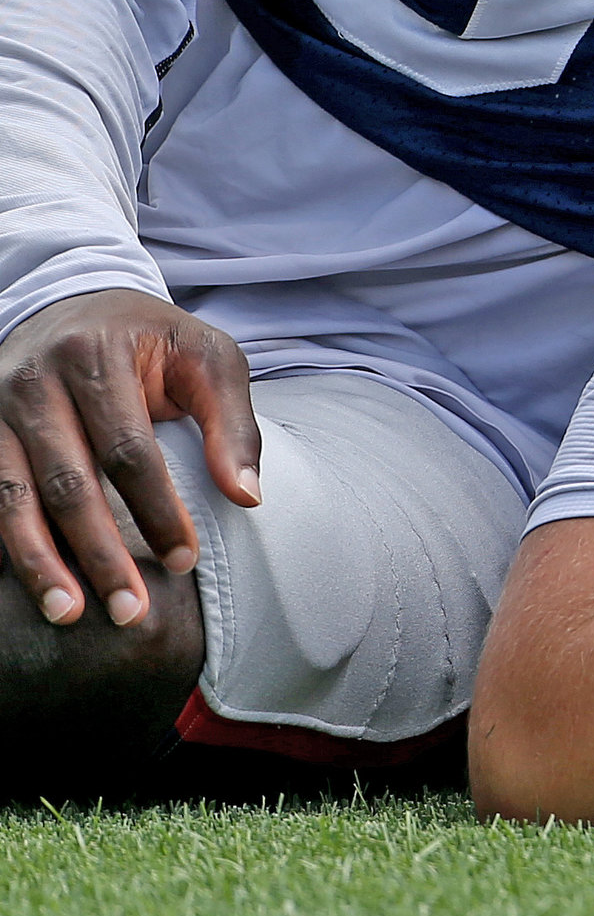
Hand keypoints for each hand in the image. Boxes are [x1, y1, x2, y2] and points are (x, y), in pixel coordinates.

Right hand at [0, 289, 255, 626]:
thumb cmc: (151, 338)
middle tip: (131, 609)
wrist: (71, 303)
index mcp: (95, 357)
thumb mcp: (208, 357)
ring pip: (12, 499)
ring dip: (40, 563)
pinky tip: (31, 582)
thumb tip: (248, 497)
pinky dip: (8, 543)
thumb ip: (232, 423)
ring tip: (68, 613)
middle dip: (99, 552)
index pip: (128, 449)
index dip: (157, 509)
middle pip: (67, 483)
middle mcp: (34, 383)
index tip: (183, 559)